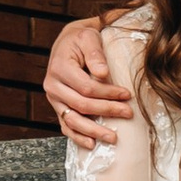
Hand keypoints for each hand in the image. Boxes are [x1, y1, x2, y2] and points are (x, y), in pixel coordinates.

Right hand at [44, 16, 131, 149]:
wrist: (68, 42)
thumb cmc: (81, 39)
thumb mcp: (89, 37)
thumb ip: (95, 54)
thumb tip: (103, 73)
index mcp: (59, 67)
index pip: (86, 87)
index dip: (108, 93)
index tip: (127, 95)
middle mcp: (53, 85)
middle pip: (81, 105)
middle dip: (106, 111)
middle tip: (128, 113)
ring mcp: (54, 99)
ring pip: (72, 120)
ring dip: (93, 131)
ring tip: (112, 138)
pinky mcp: (58, 107)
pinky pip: (66, 126)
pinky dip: (77, 137)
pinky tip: (91, 143)